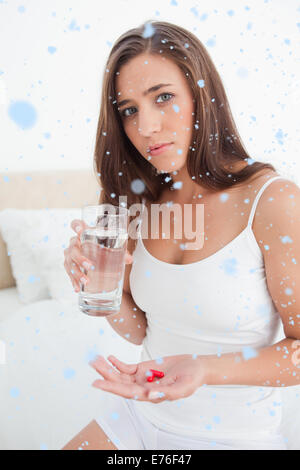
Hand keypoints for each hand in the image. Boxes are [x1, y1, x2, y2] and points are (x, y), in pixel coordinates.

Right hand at [63, 219, 133, 291]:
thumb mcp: (112, 245)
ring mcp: (70, 254)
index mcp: (83, 233)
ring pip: (69, 262)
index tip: (80, 230)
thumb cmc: (102, 245)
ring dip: (77, 273)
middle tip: (90, 266)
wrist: (94, 251)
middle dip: (80, 258)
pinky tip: (78, 288)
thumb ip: (121, 250)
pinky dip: (73, 281)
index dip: (76, 226)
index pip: (76, 224)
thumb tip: (129, 259)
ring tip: (86, 282)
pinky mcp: (69, 265)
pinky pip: (68, 273)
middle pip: (73, 248)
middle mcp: (74, 242)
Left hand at [89, 354, 206, 402]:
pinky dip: (117, 363)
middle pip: (119, 383)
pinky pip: (127, 368)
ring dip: (108, 368)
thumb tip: (149, 395)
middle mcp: (142, 388)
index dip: (111, 387)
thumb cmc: (192, 379)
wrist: (196, 367)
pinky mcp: (144, 368)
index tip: (97, 383)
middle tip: (93, 365)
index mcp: (150, 395)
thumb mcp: (183, 387)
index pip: (126, 392)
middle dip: (105, 374)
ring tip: (96, 360)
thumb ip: (166, 393)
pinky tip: (110, 357)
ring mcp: (142, 378)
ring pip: (120, 375)